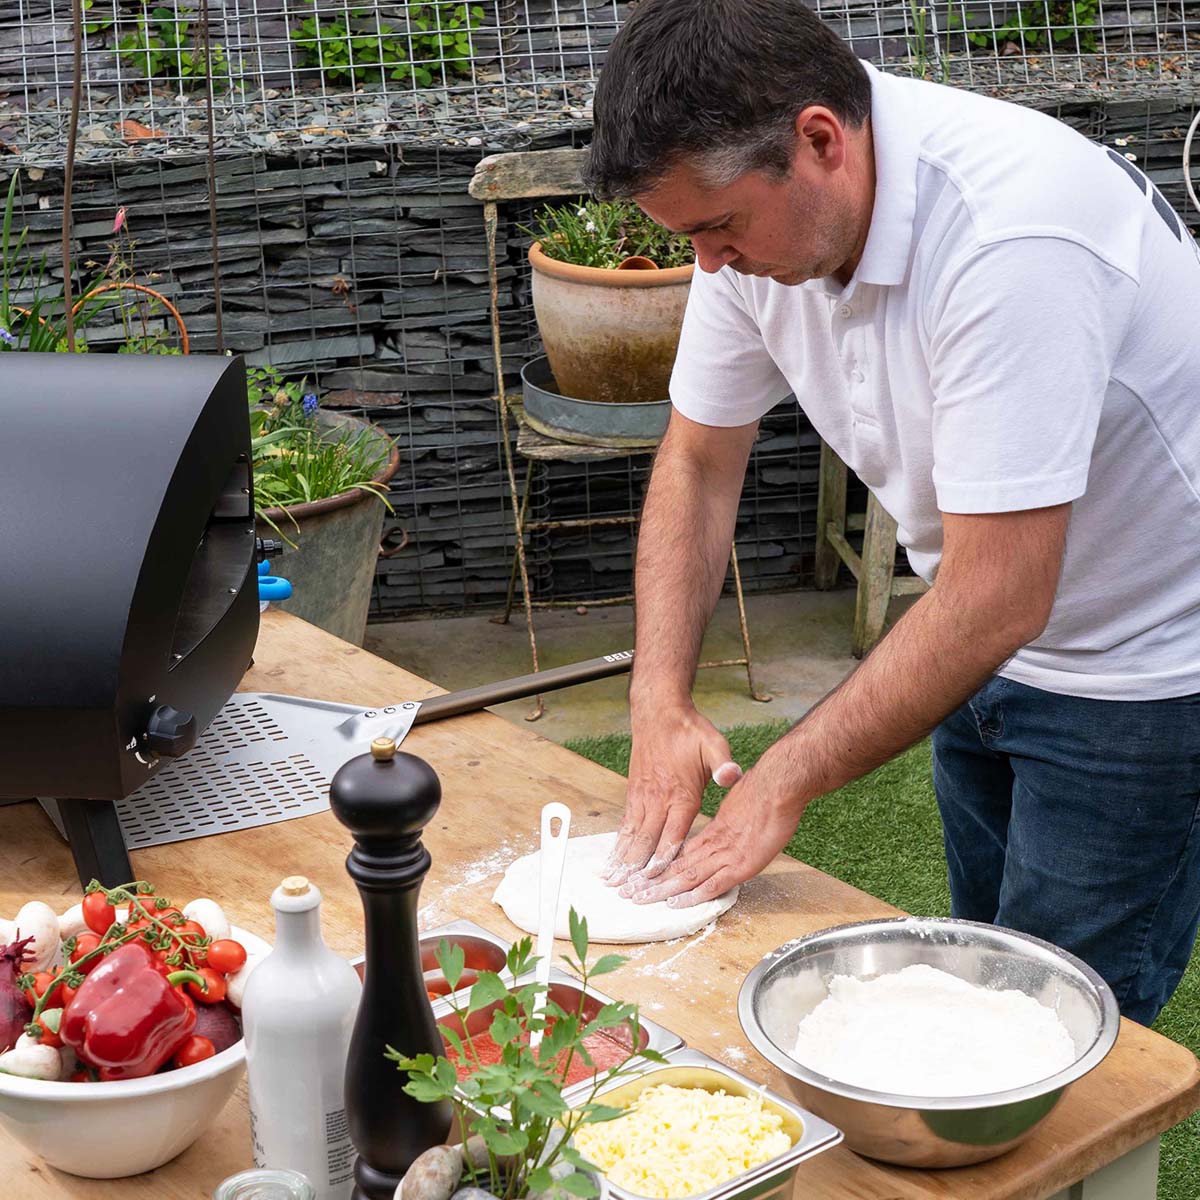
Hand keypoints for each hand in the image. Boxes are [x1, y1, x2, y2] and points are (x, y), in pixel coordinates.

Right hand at [603, 704, 742, 886]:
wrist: (659, 712)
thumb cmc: (689, 730)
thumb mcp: (714, 744)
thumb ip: (723, 764)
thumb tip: (732, 775)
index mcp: (681, 793)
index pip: (672, 833)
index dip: (665, 857)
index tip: (656, 880)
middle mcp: (659, 798)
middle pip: (647, 840)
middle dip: (637, 868)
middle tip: (628, 891)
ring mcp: (643, 795)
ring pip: (632, 833)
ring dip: (622, 858)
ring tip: (612, 881)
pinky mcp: (634, 791)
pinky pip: (625, 822)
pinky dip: (618, 842)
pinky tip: (613, 857)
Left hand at [620, 773, 802, 907]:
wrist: (778, 785)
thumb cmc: (764, 792)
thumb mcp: (739, 809)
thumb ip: (728, 826)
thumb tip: (724, 833)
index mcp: (713, 832)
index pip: (681, 853)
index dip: (661, 866)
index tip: (642, 875)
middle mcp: (714, 844)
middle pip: (677, 866)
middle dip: (652, 881)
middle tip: (629, 892)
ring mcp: (726, 855)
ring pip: (688, 876)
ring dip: (663, 890)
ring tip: (640, 899)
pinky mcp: (741, 865)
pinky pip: (714, 883)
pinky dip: (695, 895)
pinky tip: (677, 904)